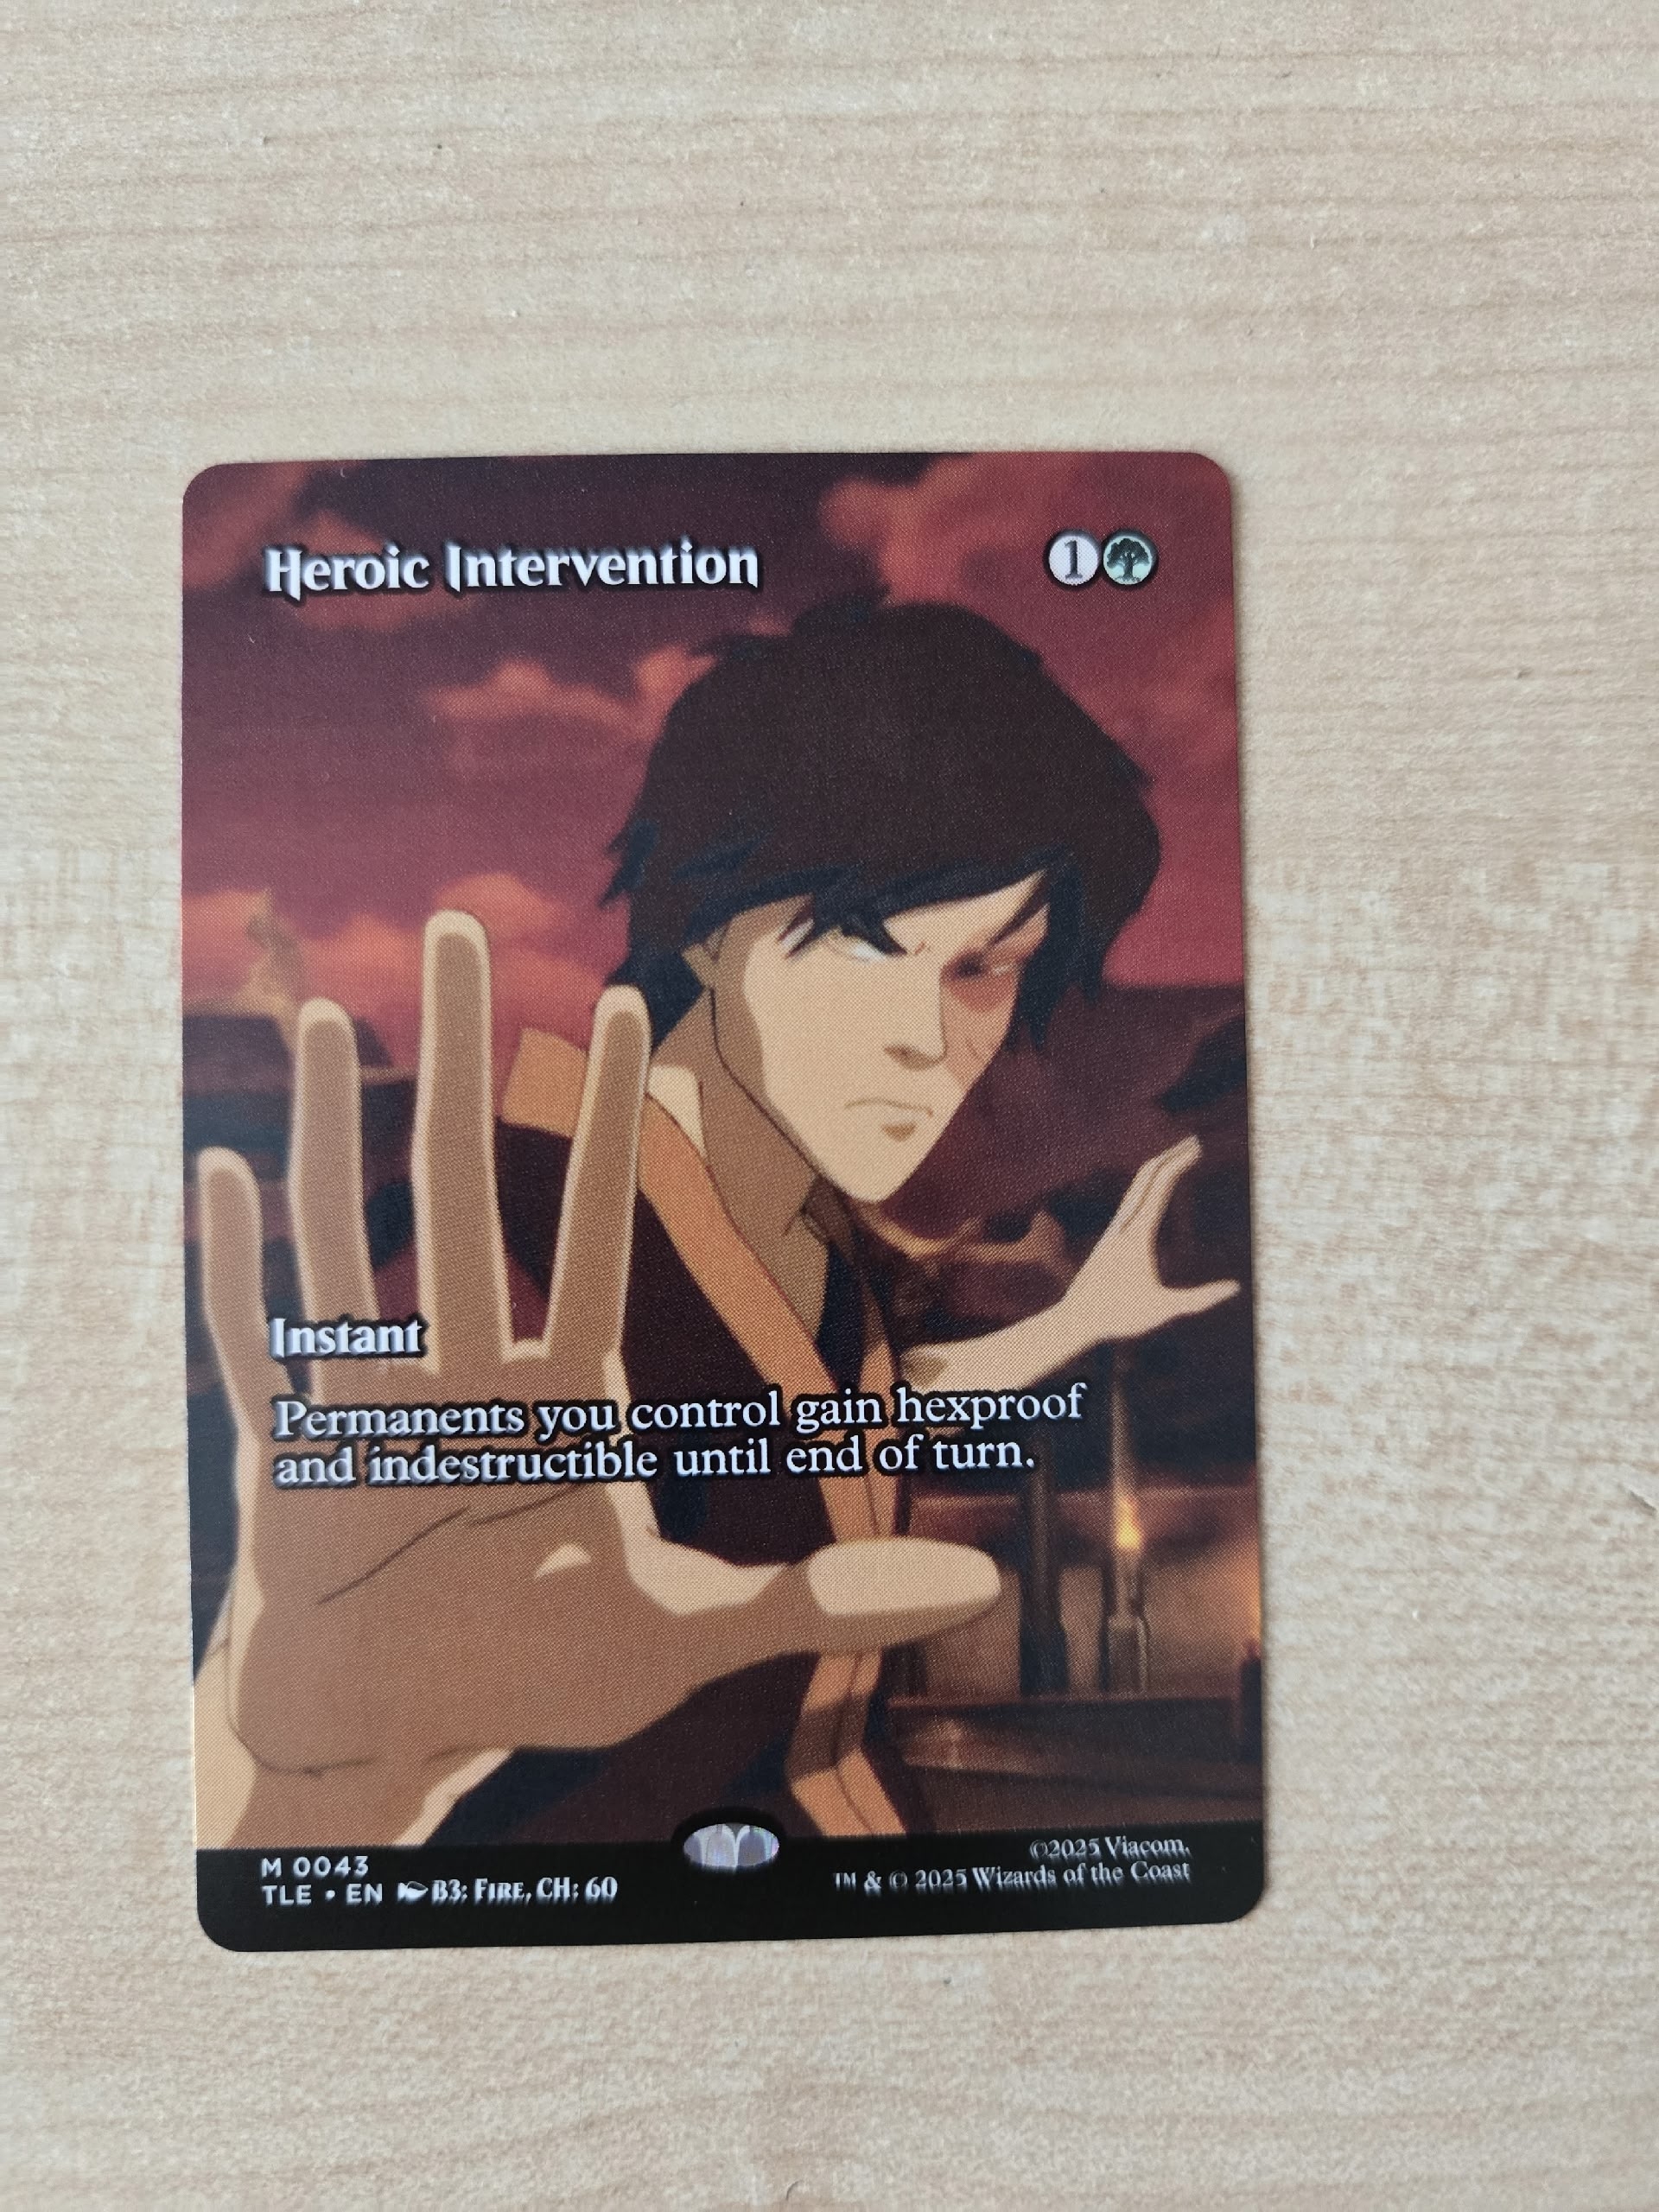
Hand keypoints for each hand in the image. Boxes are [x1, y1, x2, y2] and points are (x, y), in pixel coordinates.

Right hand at [194, 912, 997, 1846]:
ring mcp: (369, 1408)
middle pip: (460, 1186)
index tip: (618, 1000)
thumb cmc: (533, 1678)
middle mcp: (464, 1376)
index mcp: (559, 1400)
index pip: (592, 1232)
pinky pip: (250, 1344)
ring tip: (337, 1014)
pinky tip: (219, 1166)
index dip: (607, 1119)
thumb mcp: (691, 1639)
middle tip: (453, 924)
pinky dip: (231, 1266)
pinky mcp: (288, 1459)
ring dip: (334, 1126)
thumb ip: (824, 1606)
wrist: (395, 1733)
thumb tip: (980, 1588)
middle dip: (457, 1054)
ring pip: (347, 1237)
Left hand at [901, 1135, 1239, 1397]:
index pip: (1160, 1186)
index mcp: (1137, 1234)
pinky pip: (1131, 1201)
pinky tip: (1152, 1191)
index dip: (1179, 1163)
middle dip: (1170, 1156)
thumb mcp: (1163, 1309)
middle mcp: (1123, 1225)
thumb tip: (1234, 1288)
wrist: (1075, 1319)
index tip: (1197, 1146)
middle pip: (1146, 1177)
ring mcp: (1114, 1230)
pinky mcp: (1110, 1238)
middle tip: (1193, 1142)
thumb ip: (1200, 1299)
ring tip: (1178, 1158)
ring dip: (1157, 1169)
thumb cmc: (1118, 1317)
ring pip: (1136, 1188)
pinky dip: (1146, 1186)